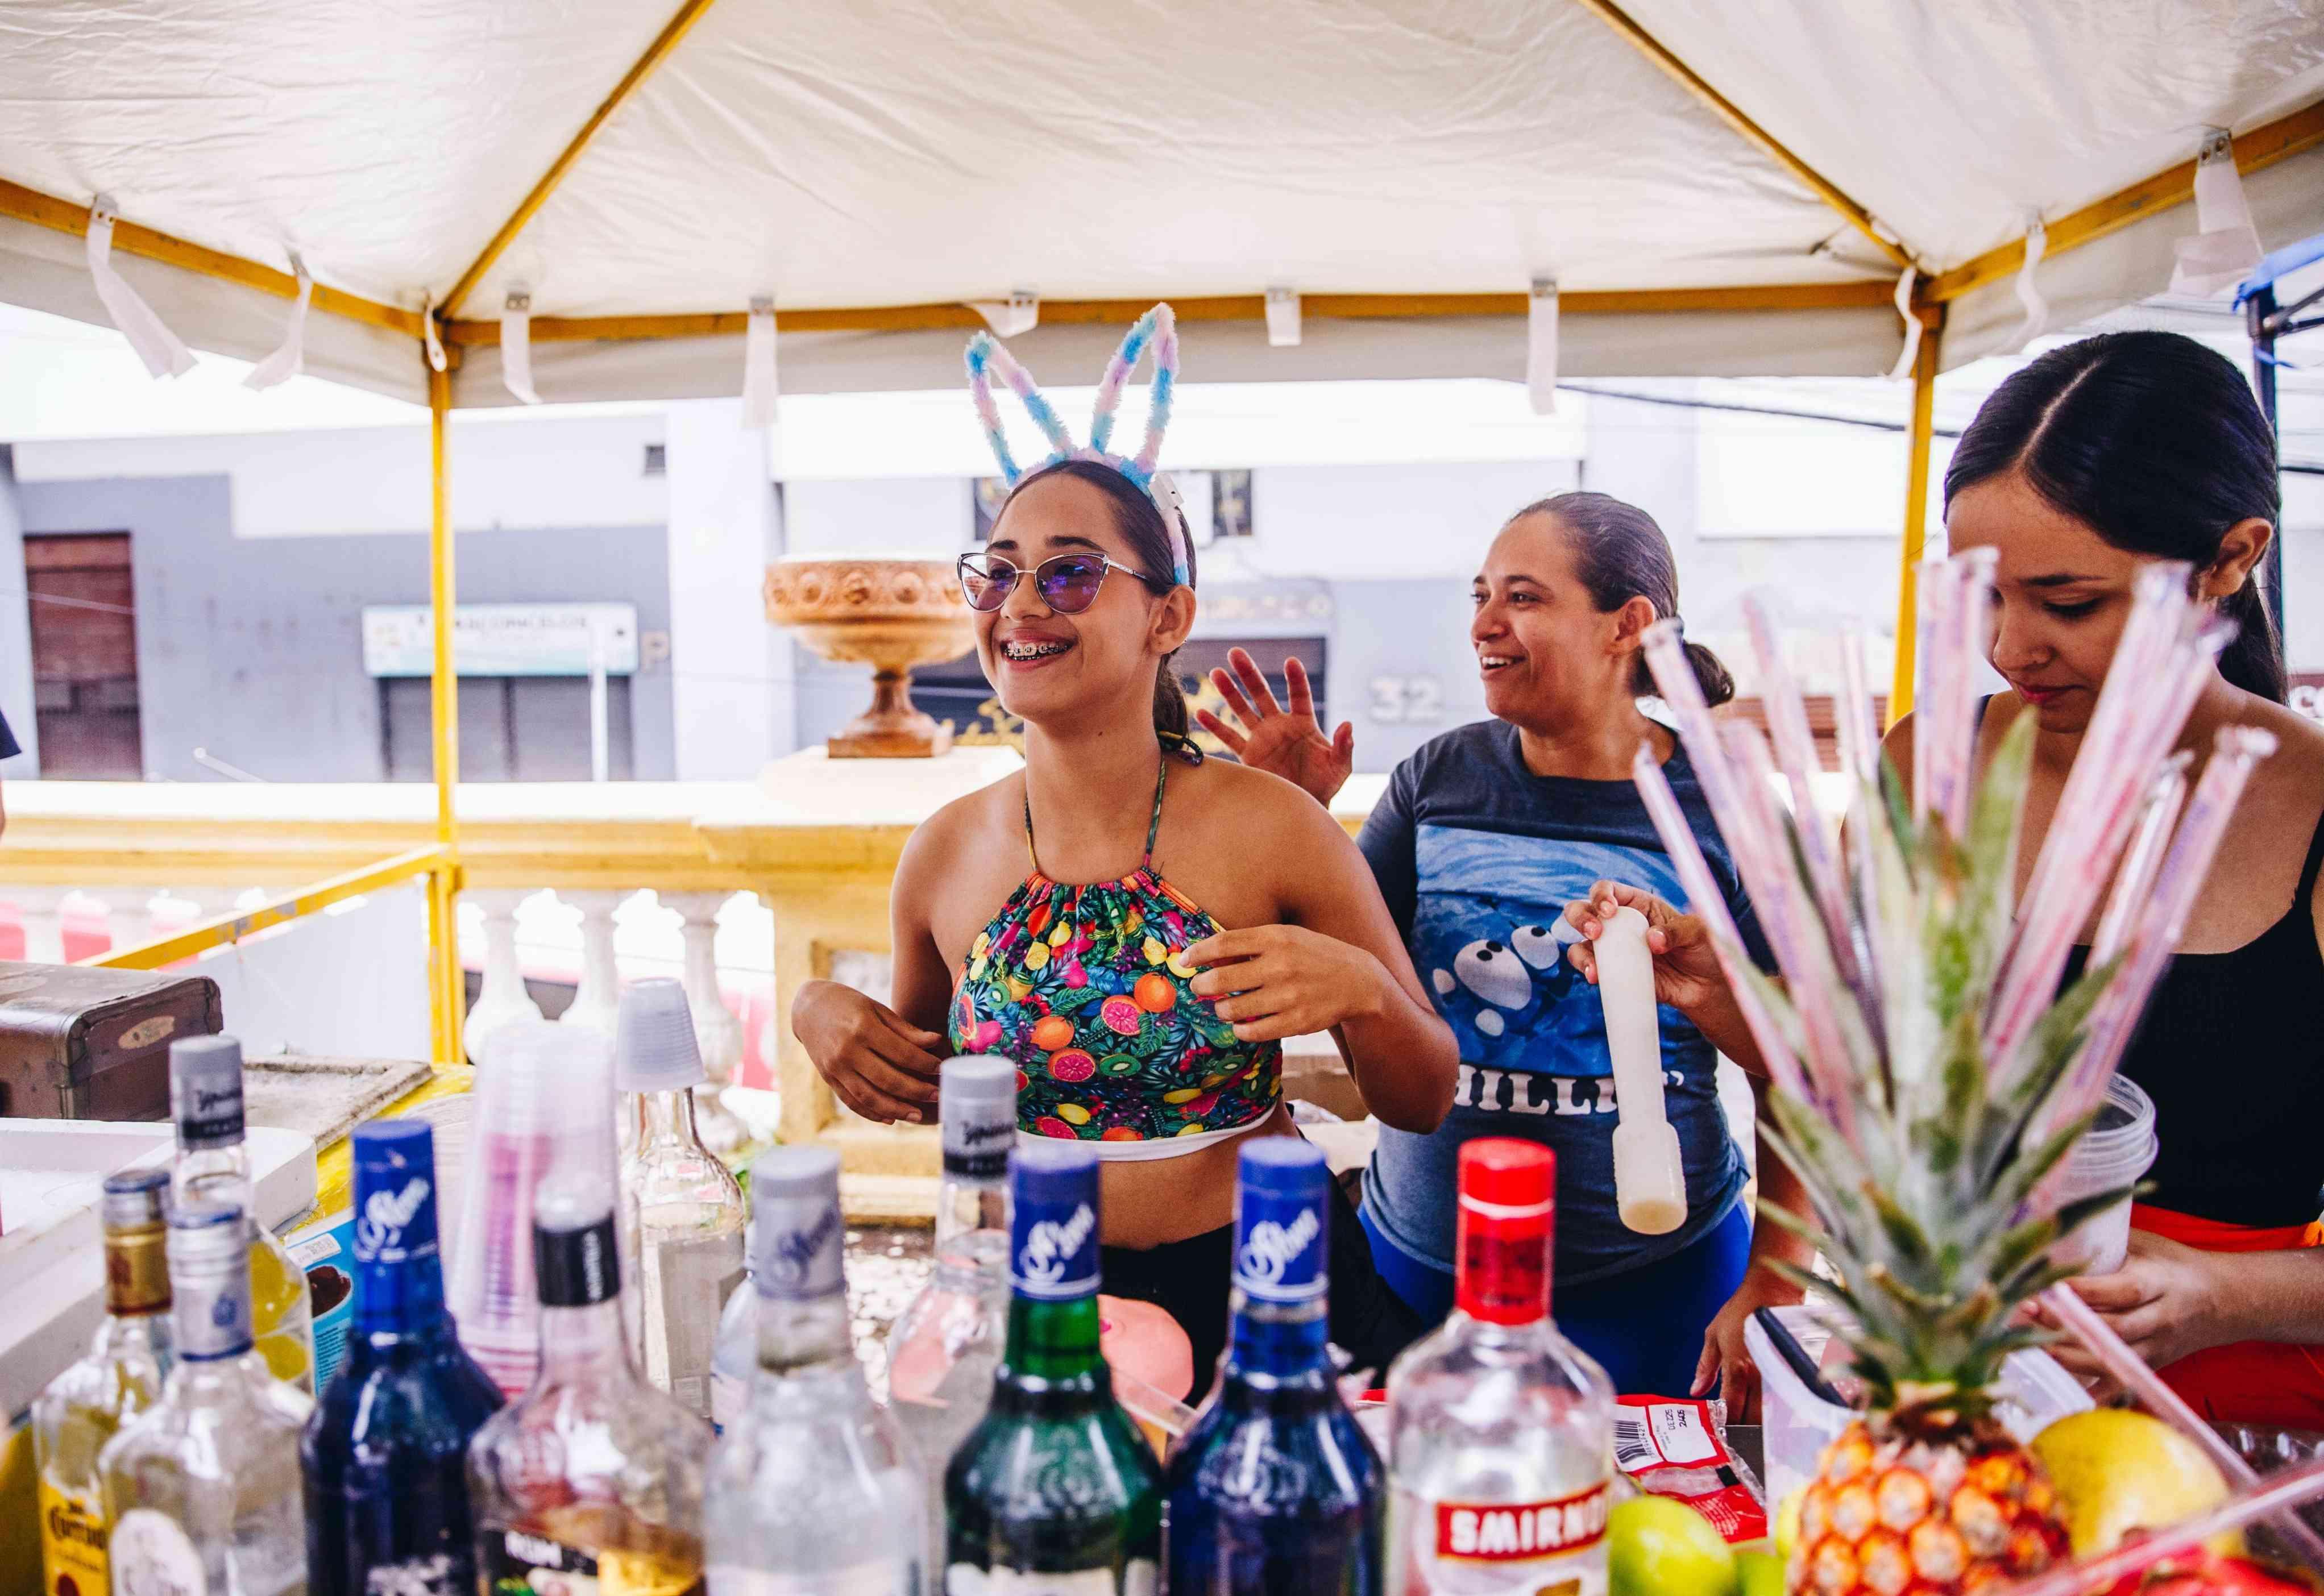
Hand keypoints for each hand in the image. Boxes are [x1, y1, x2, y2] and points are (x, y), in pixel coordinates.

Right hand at [789, 979, 943, 1123]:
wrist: (808, 1007)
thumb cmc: (849, 1003)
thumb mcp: (877, 1008)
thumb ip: (905, 1029)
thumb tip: (936, 1042)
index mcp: (863, 1027)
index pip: (901, 1053)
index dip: (924, 1064)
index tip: (941, 1069)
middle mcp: (847, 1050)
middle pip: (887, 1079)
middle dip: (915, 1091)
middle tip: (937, 1096)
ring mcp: (835, 1067)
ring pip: (869, 1097)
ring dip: (895, 1109)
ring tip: (917, 1116)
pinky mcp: (828, 1079)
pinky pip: (851, 1101)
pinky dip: (871, 1113)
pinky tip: (890, 1118)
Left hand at [1185, 924, 1388, 1043]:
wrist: (1358, 981)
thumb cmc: (1314, 954)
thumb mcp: (1287, 937)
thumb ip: (1252, 945)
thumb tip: (1208, 956)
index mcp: (1276, 938)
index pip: (1224, 943)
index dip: (1198, 953)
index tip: (1184, 960)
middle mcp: (1281, 965)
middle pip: (1222, 979)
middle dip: (1202, 985)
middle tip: (1198, 988)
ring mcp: (1289, 996)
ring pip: (1233, 1009)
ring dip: (1221, 1009)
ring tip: (1223, 1007)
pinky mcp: (1296, 1022)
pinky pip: (1253, 1031)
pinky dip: (1240, 1030)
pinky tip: (1240, 1024)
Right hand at [1193, 648, 1352, 806]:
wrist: (1303, 807)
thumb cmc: (1325, 785)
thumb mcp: (1340, 767)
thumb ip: (1344, 746)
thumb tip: (1347, 725)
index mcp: (1303, 723)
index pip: (1299, 695)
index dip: (1295, 679)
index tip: (1291, 662)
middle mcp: (1279, 726)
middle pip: (1262, 694)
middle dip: (1249, 674)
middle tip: (1236, 653)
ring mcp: (1261, 739)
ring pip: (1242, 710)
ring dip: (1229, 692)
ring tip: (1216, 673)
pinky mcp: (1248, 756)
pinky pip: (1230, 739)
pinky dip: (1215, 727)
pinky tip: (1201, 713)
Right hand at [1562, 881, 1730, 1014]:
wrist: (1708, 986)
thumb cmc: (1704, 950)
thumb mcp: (1698, 932)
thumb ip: (1676, 931)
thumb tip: (1651, 939)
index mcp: (1638, 905)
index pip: (1609, 890)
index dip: (1602, 895)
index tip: (1610, 910)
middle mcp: (1620, 925)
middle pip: (1583, 911)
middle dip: (1581, 917)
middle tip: (1595, 932)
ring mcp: (1615, 951)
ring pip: (1580, 944)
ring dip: (1580, 953)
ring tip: (1594, 967)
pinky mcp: (1616, 975)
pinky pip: (1593, 971)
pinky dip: (1589, 972)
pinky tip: (1597, 978)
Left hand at [1694, 1265, 1800, 1421]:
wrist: (1774, 1290)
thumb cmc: (1740, 1310)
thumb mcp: (1713, 1334)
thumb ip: (1705, 1366)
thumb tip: (1695, 1392)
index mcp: (1737, 1368)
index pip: (1732, 1409)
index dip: (1726, 1425)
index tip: (1721, 1432)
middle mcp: (1760, 1376)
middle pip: (1754, 1418)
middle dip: (1745, 1431)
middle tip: (1738, 1436)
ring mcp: (1780, 1374)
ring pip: (1773, 1413)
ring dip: (1763, 1424)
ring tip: (1754, 1429)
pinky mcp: (1794, 1370)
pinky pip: (1788, 1399)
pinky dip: (1780, 1411)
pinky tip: (1773, 1414)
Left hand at [2033, 1230, 2232, 1390]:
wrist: (2225, 1299)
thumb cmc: (2174, 1264)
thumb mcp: (2146, 1244)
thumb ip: (2107, 1241)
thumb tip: (2052, 1228)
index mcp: (2159, 1282)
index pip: (2121, 1291)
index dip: (2084, 1291)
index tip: (2045, 1285)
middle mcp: (2160, 1318)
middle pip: (2114, 1328)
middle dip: (2067, 1323)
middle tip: (2027, 1311)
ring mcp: (2158, 1347)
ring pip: (2115, 1359)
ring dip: (2072, 1356)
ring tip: (2033, 1345)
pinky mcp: (2154, 1365)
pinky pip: (2125, 1384)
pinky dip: (2098, 1394)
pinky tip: (2068, 1396)